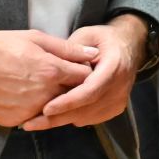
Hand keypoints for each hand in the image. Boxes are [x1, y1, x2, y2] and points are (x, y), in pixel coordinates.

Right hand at [0, 29, 95, 127]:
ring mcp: (30, 110)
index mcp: (52, 71)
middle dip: (70, 87)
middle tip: (54, 76)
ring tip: (34, 85)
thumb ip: (67, 48)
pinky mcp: (16, 121)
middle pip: (72, 95)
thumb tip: (93, 54)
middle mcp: (45, 94)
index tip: (74, 67)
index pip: (85, 77)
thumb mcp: (34, 38)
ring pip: (53, 108)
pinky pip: (33, 117)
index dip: (82, 71)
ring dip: (52, 99)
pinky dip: (32, 108)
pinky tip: (20, 95)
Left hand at [28, 15, 146, 129]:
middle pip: (87, 108)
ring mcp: (120, 99)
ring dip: (62, 120)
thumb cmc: (103, 39)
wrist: (128, 46)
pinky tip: (57, 114)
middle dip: (58, 117)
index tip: (46, 108)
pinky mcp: (116, 108)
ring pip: (87, 117)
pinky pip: (91, 119)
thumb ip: (71, 52)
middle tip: (31, 123)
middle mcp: (120, 86)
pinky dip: (73, 118)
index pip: (90, 90)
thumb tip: (54, 68)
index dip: (68, 101)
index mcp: (114, 66)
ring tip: (36, 121)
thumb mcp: (86, 35)